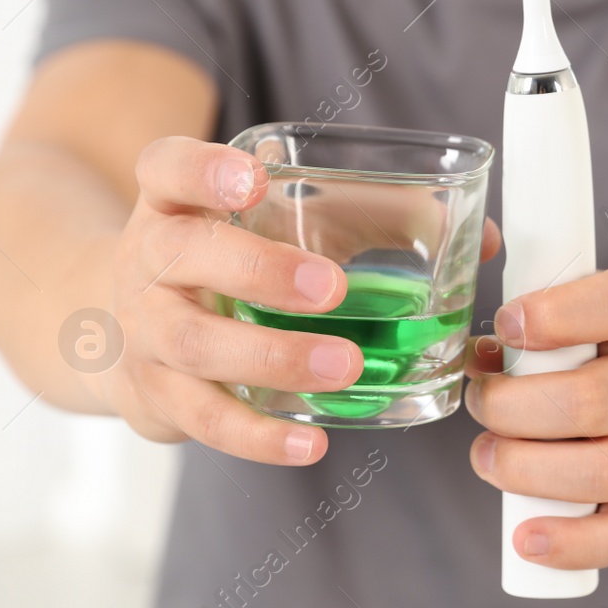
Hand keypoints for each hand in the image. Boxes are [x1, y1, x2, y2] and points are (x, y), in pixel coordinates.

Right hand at [92, 136, 499, 465]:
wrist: (126, 326)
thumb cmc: (235, 260)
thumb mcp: (282, 223)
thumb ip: (375, 219)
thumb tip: (481, 238)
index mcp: (176, 200)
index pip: (167, 166)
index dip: (203, 169)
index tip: (254, 178)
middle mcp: (148, 258)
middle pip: (183, 253)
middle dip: (260, 271)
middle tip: (332, 288)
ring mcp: (145, 330)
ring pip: (195, 344)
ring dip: (274, 358)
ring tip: (346, 365)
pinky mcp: (156, 394)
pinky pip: (205, 419)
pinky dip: (260, 437)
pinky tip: (313, 442)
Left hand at [463, 269, 607, 569]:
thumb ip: (558, 318)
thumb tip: (482, 356)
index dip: (555, 315)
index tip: (508, 322)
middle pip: (593, 402)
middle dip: (513, 406)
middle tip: (483, 400)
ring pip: (601, 473)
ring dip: (525, 470)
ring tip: (489, 455)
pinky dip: (571, 544)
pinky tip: (526, 537)